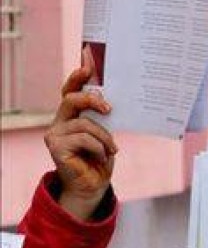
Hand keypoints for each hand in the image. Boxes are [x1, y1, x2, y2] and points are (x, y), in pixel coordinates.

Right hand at [45, 52, 117, 221]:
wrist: (93, 185)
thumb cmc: (101, 158)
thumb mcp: (106, 133)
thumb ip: (103, 117)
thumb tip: (112, 98)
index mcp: (72, 114)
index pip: (71, 89)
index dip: (78, 75)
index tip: (88, 62)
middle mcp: (60, 120)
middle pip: (72, 99)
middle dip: (92, 100)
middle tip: (109, 108)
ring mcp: (55, 133)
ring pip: (85, 124)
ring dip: (104, 137)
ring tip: (112, 149)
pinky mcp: (55, 146)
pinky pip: (84, 139)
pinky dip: (99, 147)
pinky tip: (103, 157)